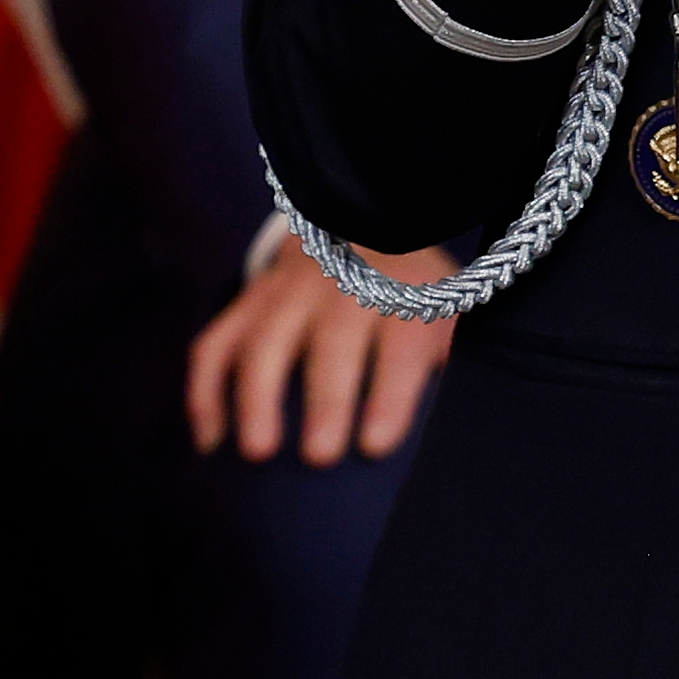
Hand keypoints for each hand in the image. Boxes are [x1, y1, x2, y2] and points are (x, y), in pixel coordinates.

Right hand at [183, 240, 460, 463]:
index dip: (389, 393)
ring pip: (263, 341)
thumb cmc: (411, 290)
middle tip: (319, 457)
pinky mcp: (244, 305)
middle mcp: (340, 290)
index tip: (376, 444)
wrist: (357, 222)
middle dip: (324, 399)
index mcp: (401, 295)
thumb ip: (455, 354)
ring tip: (257, 452)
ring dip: (256, 396)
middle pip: (330, 343)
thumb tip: (472, 424)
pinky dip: (205, 393)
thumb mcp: (449, 306)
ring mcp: (284, 295)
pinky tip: (210, 443)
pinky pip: (214, 345)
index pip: (398, 343)